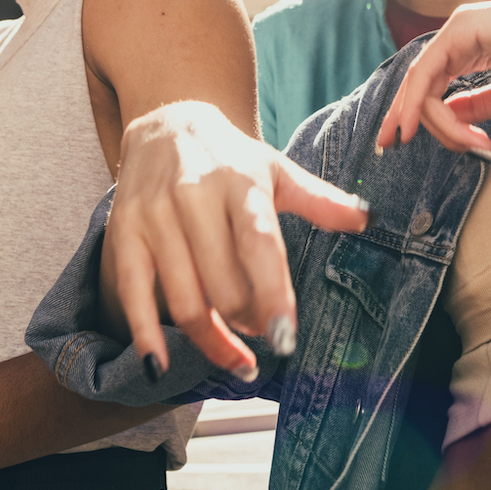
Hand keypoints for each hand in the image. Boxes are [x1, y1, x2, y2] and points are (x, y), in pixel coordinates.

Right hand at [106, 102, 368, 377]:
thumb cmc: (229, 158)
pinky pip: (133, 293)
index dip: (273, 295)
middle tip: (264, 335)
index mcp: (240, 183)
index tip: (286, 338)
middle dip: (248, 323)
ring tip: (236, 356)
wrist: (164, 123)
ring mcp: (155, 216)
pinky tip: (163, 366)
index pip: (260, 246)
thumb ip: (319, 200)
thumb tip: (367, 217)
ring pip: (185, 298)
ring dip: (213, 340)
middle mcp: (194, 197)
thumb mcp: (276, 170)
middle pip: (223, 285)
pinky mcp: (124, 232)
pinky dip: (147, 335)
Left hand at [379, 0, 490, 154]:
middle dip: (401, 116)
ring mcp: (461, 27)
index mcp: (473, 44)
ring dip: (428, 120)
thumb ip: (479, 105)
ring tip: (463, 144)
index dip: (419, 115)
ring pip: (421, 81)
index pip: (432, 82)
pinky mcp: (465, 28)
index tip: (427, 145)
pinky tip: (422, 127)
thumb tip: (451, 119)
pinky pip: (429, 72)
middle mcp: (461, 32)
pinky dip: (421, 103)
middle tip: (389, 146)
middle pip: (418, 81)